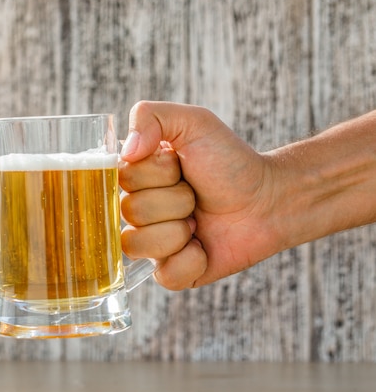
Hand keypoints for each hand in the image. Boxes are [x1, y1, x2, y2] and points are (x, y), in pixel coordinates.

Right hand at [119, 101, 275, 289]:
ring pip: (140, 246)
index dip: (156, 174)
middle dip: (175, 201)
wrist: (269, 199)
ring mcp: (152, 244)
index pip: (121, 180)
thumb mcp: (193, 122)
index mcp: (135, 178)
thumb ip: (150, 116)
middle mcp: (137, 211)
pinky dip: (191, 261)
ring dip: (179, 232)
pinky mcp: (172, 272)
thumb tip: (126, 151)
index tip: (179, 167)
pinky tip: (204, 247)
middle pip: (132, 213)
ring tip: (199, 221)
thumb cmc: (229, 160)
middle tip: (196, 196)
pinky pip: (165, 275)